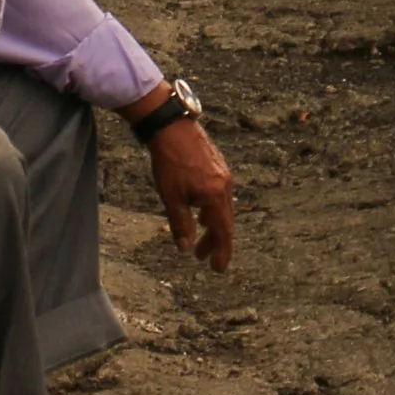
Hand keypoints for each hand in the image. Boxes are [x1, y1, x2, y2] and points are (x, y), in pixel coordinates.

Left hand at [143, 110, 236, 268]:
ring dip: (211, 226)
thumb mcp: (171, 197)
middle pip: (224, 221)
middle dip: (215, 242)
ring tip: (199, 242)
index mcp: (216, 195)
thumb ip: (181, 224)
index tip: (218, 268)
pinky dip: (211, 210)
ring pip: (221, 208)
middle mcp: (225, 185)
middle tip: (205, 260)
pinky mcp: (217, 166)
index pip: (223, 231)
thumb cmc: (170, 161)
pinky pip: (219, 195)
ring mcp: (222, 174)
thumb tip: (185, 248)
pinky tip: (200, 214)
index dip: (222, 251)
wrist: (172, 126)